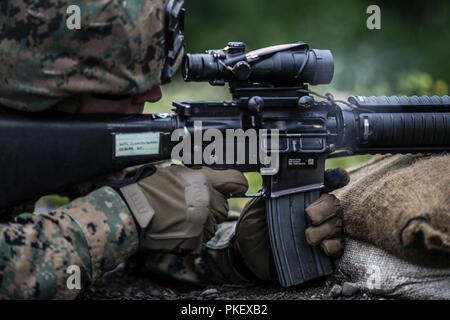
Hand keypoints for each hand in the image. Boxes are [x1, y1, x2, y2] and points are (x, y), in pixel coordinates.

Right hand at [117, 165, 247, 253]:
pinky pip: (202, 239)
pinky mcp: (195, 240)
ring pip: (214, 225)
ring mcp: (203, 222)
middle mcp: (208, 201)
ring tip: (181, 218)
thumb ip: (198, 177)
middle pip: (224, 207)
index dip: (237, 183)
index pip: (236, 181)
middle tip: (192, 205)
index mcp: (204, 181)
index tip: (237, 187)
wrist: (131, 211)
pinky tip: (178, 229)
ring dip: (203, 222)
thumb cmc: (148, 189)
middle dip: (212, 207)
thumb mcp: (175, 172)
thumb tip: (211, 180)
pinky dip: (193, 237)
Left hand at [235, 168, 348, 280]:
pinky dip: (333, 246)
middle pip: (333, 204)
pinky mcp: (321, 252)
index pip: (322, 183)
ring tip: (308, 238)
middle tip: (310, 217)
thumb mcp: (257, 207)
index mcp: (299, 196)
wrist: (249, 256)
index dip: (333, 178)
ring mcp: (319, 231)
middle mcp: (313, 211)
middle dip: (325, 209)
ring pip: (337, 224)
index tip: (339, 178)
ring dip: (326, 230)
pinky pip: (338, 246)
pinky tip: (323, 247)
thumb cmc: (254, 226)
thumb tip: (277, 177)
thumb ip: (269, 193)